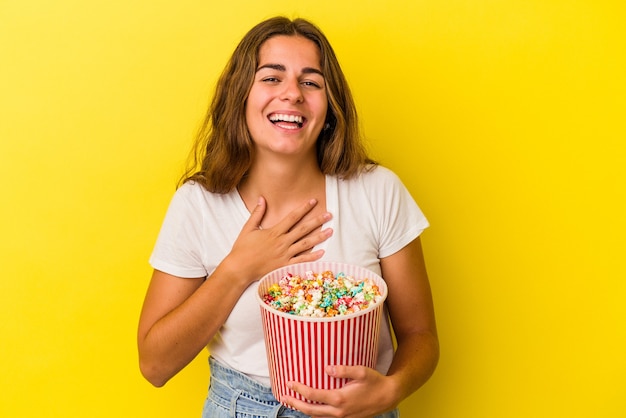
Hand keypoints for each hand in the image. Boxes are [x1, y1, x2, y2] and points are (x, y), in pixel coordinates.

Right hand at [221, 196, 332, 283]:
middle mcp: (282, 242)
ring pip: (306, 244)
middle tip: (329, 214)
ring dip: (319, 237)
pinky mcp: (284, 266)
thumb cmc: (242, 249)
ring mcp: (285, 255)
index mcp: (274, 232)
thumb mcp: (248, 228)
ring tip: (330, 231)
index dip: (304, 208)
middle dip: (317, 221)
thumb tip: (262, 199)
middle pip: (303, 229)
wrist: (239, 268)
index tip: (313, 201)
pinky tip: (322, 252)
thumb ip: (257, 213)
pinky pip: (301, 261)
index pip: (292, 217)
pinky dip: (312, 257)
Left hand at [282, 365, 397, 417]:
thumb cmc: (375, 382)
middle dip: (295, 404)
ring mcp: (342, 417)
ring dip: (304, 410)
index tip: (289, 383)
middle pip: (310, 410)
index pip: (313, 395)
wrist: (388, 397)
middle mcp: (339, 411)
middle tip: (283, 396)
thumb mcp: (361, 371)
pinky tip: (311, 407)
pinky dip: (315, 413)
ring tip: (293, 402)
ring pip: (317, 416)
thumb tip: (327, 368)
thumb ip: (343, 369)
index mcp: (340, 399)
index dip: (299, 390)